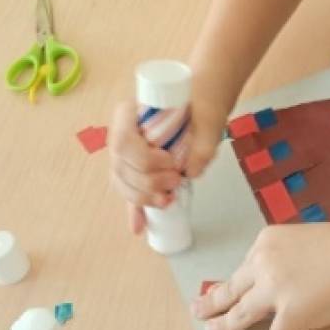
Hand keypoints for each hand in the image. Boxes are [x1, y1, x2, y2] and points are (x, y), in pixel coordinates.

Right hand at [109, 87, 228, 233]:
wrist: (201, 102)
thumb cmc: (201, 105)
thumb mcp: (208, 119)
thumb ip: (203, 144)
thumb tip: (190, 173)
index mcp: (130, 112)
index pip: (123, 141)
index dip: (143, 158)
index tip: (170, 161)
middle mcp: (120, 132)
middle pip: (121, 166)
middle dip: (147, 181)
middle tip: (177, 180)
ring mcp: (124, 152)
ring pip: (121, 181)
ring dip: (143, 197)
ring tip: (168, 199)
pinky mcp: (134, 169)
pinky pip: (128, 190)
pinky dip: (134, 210)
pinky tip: (139, 227)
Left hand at [192, 223, 329, 329]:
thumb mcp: (312, 240)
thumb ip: (293, 256)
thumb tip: (287, 277)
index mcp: (268, 241)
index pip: (246, 264)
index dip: (239, 279)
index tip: (228, 287)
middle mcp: (264, 264)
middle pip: (232, 287)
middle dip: (213, 300)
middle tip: (198, 309)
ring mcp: (275, 291)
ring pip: (241, 313)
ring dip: (225, 325)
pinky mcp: (290, 316)